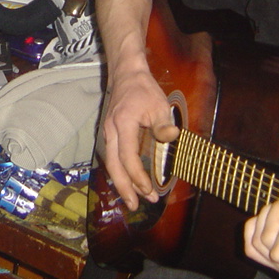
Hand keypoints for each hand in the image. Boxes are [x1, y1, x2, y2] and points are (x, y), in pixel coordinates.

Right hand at [101, 66, 177, 209]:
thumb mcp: (159, 104)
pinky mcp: (109, 133)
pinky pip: (111, 157)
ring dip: (121, 183)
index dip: (137, 176)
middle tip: (135, 205)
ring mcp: (107, 132)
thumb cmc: (143, 89)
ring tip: (132, 199)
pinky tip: (127, 182)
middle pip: (113, 165)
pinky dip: (118, 172)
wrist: (125, 74)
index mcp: (123, 124)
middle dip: (124, 188)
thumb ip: (163, 124)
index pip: (127, 157)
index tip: (149, 190)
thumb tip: (170, 139)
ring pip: (110, 163)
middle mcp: (111, 131)